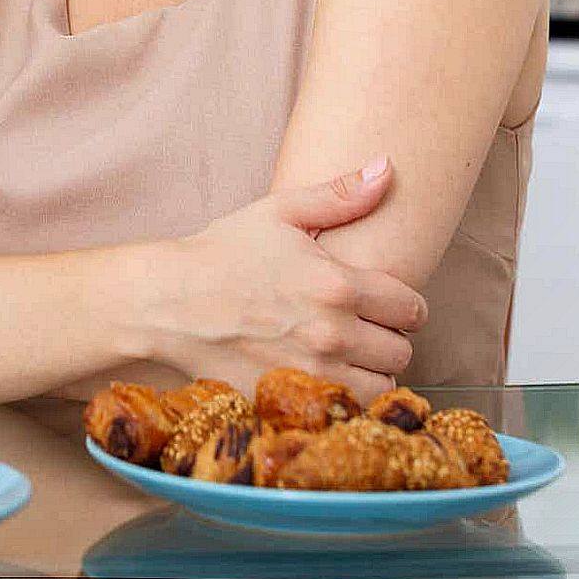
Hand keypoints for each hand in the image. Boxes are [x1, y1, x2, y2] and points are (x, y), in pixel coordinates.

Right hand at [158, 157, 428, 400]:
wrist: (166, 303)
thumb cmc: (221, 253)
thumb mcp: (277, 212)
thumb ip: (338, 195)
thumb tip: (387, 168)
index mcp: (337, 285)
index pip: (412, 308)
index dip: (401, 304)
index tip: (381, 303)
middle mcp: (333, 333)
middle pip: (402, 351)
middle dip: (385, 338)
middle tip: (359, 329)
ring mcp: (311, 373)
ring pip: (381, 386)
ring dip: (370, 373)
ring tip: (345, 357)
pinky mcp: (290, 400)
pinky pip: (344, 410)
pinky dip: (343, 398)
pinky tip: (321, 378)